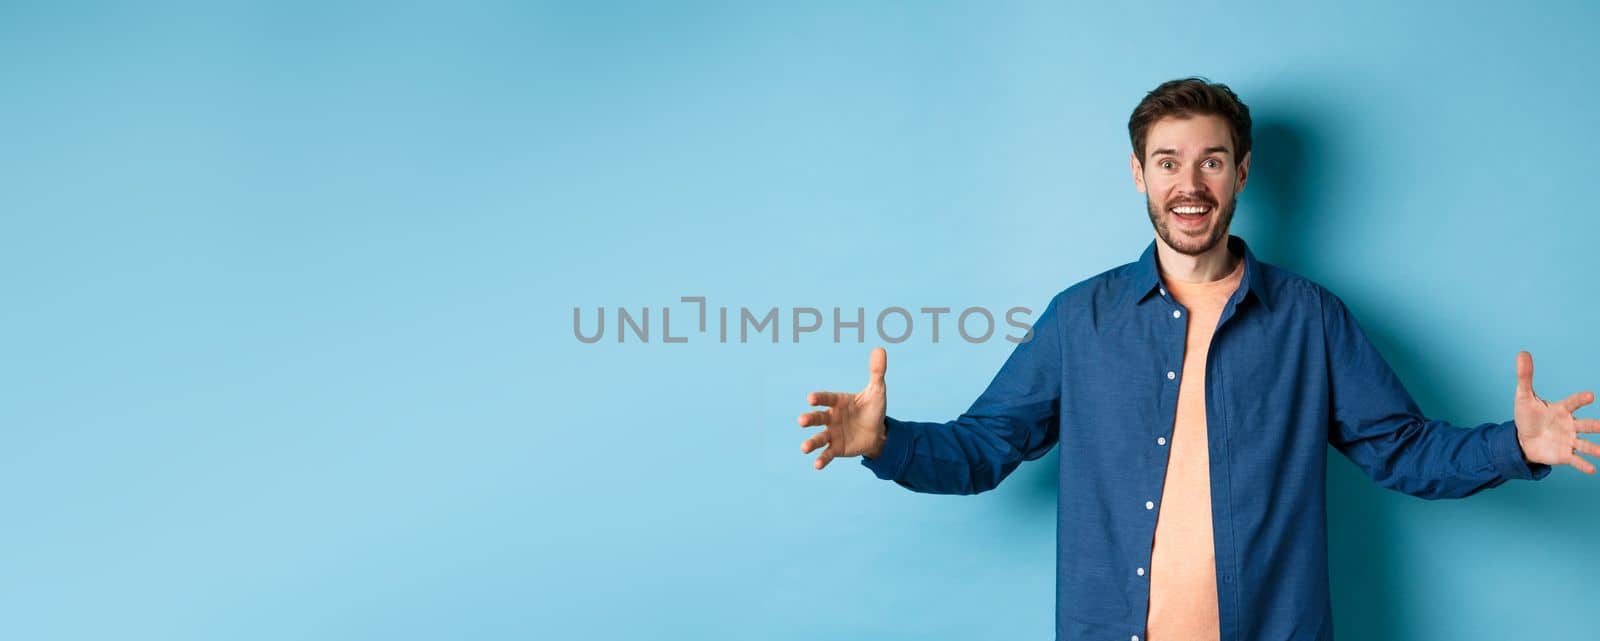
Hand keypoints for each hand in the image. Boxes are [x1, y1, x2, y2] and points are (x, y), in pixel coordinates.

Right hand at [798, 347, 888, 469]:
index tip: (810, 398)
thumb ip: (876, 372)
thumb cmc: (873, 409)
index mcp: (838, 402)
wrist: (878, 433)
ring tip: (804, 448)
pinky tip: (816, 465)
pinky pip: (827, 454)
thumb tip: (881, 349)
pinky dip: (822, 459)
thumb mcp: (877, 391)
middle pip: (818, 417)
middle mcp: (831, 417)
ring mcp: (832, 433)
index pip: (827, 398)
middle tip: (801, 421)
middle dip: (809, 419)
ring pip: (819, 437)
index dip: (819, 398)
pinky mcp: (836, 448)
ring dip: (811, 442)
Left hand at [1513, 351, 1599, 473]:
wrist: (1522, 440)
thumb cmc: (1527, 416)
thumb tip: (1522, 353)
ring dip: (1595, 448)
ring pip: (1585, 443)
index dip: (1580, 399)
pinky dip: (1583, 465)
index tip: (1590, 396)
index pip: (1572, 403)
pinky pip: (1576, 460)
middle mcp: (1569, 425)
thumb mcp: (1523, 397)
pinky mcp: (1564, 455)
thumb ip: (1525, 377)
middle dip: (1595, 425)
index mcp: (1561, 409)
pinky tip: (1592, 470)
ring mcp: (1568, 440)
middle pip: (1585, 424)